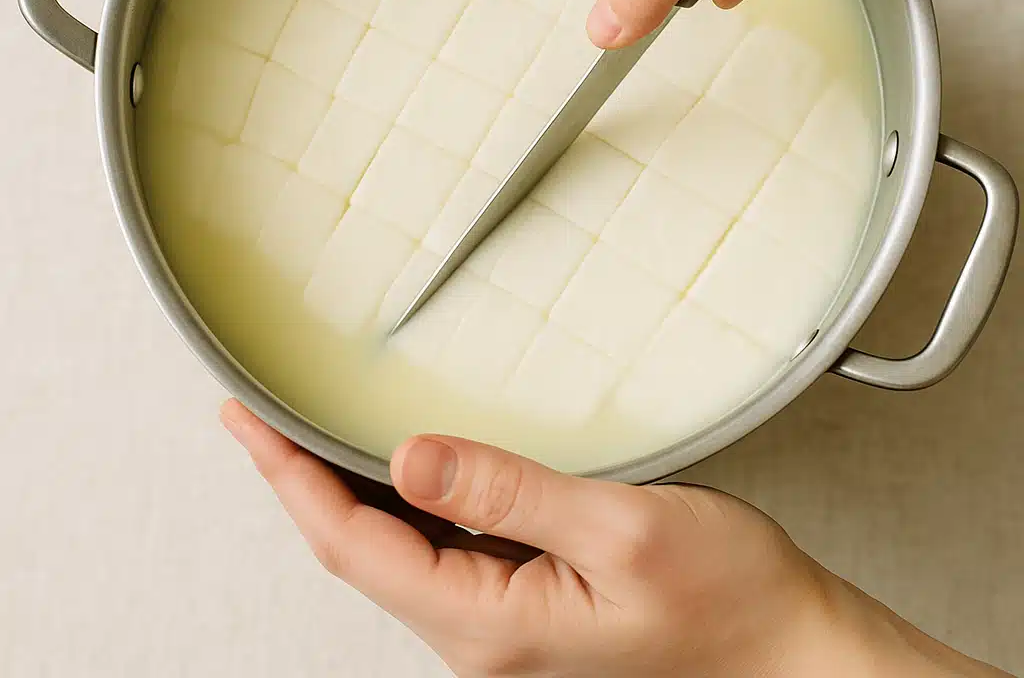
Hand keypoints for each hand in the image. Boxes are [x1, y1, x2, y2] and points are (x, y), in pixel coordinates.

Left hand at [220, 400, 1008, 676]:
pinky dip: (401, 501)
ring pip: (394, 550)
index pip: (352, 543)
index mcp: (489, 620)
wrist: (783, 645)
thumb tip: (408, 458)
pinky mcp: (526, 598)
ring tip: (307, 431)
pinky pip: (438, 548)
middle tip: (259, 415)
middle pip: (358, 548)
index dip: (289, 478)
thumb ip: (507, 492)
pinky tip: (400, 467)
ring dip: (345, 489)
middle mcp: (482, 629)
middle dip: (299, 479)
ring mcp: (502, 618)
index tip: (246, 422)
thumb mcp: (618, 529)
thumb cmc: (724, 599)